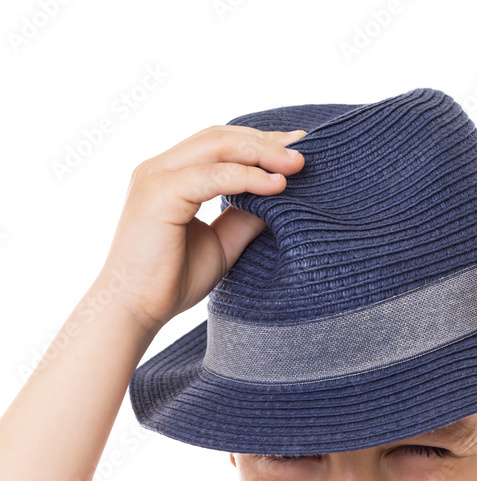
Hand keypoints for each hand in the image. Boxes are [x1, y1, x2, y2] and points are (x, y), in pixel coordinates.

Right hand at [97, 125, 306, 337]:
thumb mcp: (220, 244)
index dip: (258, 143)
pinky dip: (247, 177)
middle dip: (265, 142)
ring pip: (217, 147)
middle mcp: (159, 168)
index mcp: (171, 176)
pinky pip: (212, 176)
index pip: (219, 144)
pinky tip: (276, 186)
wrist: (135, 310)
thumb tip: (280, 198)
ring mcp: (156, 177)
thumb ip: (244, 218)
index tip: (295, 148)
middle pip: (220, 137)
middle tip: (303, 151)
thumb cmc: (170, 282)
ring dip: (261, 154)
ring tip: (297, 165)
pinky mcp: (158, 194)